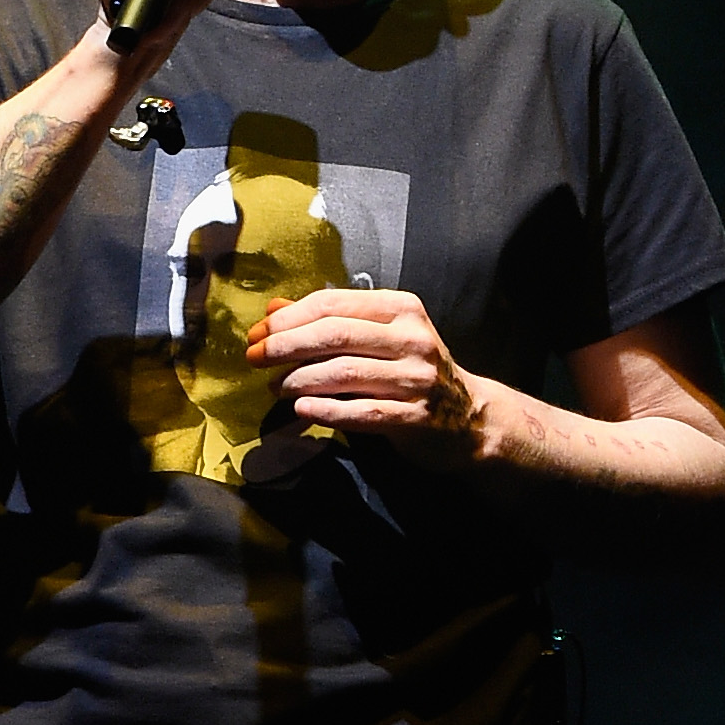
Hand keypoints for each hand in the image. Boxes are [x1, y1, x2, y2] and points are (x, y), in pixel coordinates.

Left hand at [244, 286, 489, 463]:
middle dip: (286, 346)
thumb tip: (274, 310)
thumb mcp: (379, 338)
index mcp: (401, 309)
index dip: (289, 319)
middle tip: (254, 358)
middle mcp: (412, 339)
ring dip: (300, 380)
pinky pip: (362, 412)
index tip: (257, 334)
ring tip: (275, 387)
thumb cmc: (413, 373)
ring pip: (344, 372)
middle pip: (335, 334)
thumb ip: (330, 322)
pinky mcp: (415, 417)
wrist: (470, 419)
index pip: (333, 304)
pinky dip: (327, 410)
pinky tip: (301, 410)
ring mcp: (416, 379)